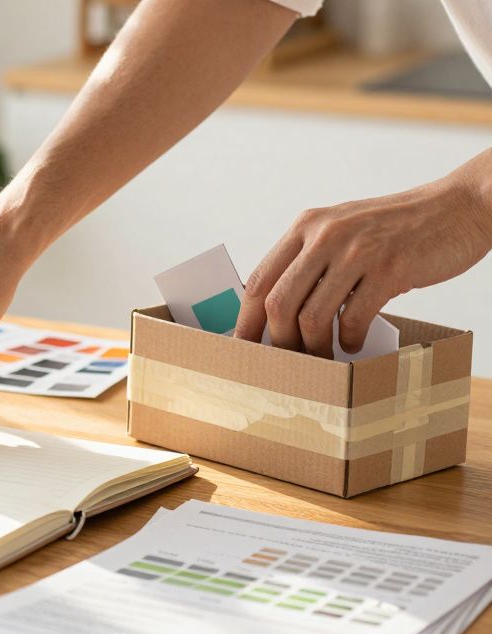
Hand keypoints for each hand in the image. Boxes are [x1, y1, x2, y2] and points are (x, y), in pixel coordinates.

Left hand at [234, 151, 491, 356]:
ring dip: (315, 347)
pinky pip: (354, 319)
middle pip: (279, 303)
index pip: (259, 280)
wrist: (457, 207)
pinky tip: (355, 343)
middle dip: (280, 341)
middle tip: (290, 359)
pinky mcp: (391, 269)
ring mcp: (358, 251)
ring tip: (325, 356)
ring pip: (312, 317)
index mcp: (306, 226)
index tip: (244, 347)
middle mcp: (326, 235)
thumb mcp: (342, 230)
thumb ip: (310, 259)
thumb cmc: (394, 228)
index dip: (246, 320)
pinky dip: (351, 340)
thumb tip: (276, 312)